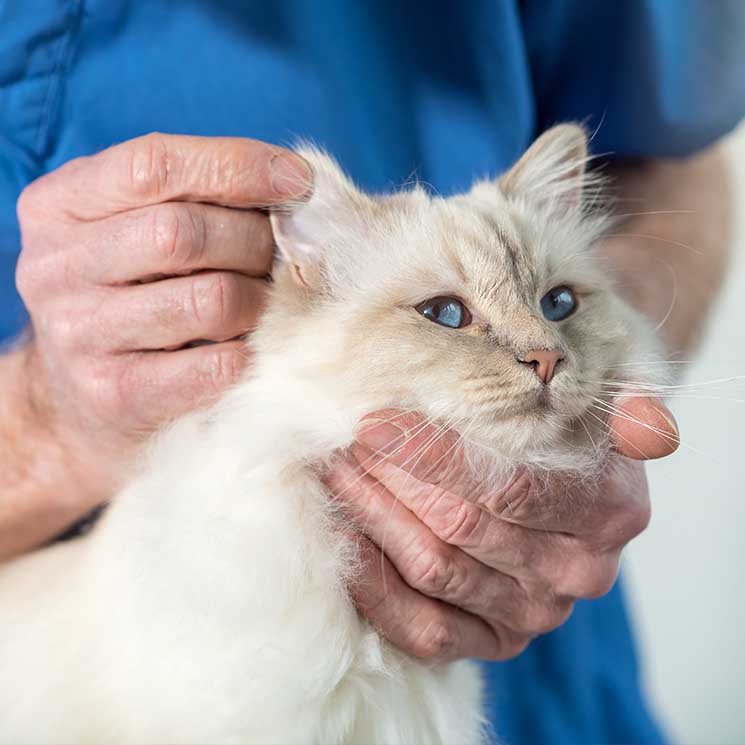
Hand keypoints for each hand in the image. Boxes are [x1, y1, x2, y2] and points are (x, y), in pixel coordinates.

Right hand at [15, 133, 310, 505]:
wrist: (82, 399)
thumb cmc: (127, 296)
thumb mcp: (132, 231)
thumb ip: (192, 198)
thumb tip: (293, 185)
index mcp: (57, 207)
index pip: (154, 165)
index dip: (237, 166)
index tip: (297, 180)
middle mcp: (54, 268)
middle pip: (182, 233)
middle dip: (254, 241)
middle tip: (281, 257)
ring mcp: (79, 335)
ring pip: (209, 300)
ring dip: (259, 300)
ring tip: (266, 302)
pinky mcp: (114, 394)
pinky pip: (214, 365)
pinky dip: (249, 352)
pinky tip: (250, 346)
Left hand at [328, 397, 678, 660]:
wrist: (567, 489)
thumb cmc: (569, 436)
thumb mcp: (602, 410)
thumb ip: (627, 411)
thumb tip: (646, 427)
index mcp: (610, 511)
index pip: (508, 487)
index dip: (433, 455)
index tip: (374, 422)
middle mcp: (578, 572)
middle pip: (462, 527)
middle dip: (391, 478)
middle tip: (343, 440)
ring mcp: (534, 615)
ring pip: (435, 571)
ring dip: (374, 518)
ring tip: (335, 472)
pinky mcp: (494, 642)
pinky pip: (424, 629)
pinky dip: (375, 584)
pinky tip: (347, 536)